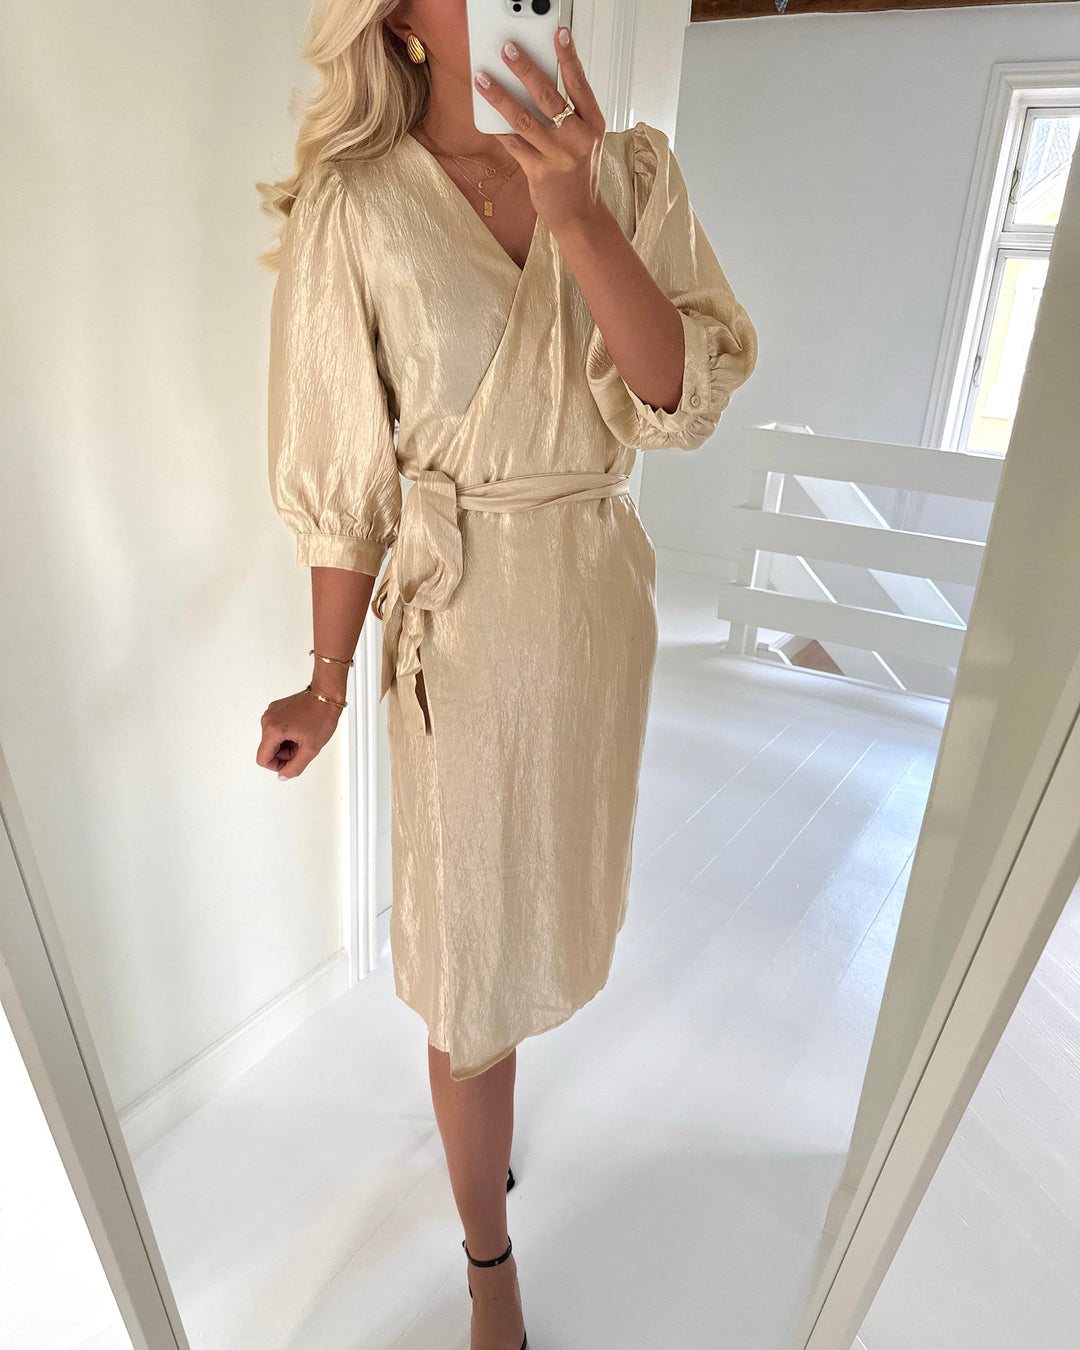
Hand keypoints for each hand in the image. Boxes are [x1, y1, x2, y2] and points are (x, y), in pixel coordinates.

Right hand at [257, 688, 342, 780]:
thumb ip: (295, 767)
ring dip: (287, 744)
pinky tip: (300, 729)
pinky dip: (287, 734)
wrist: (326, 695)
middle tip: (303, 745)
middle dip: (286, 753)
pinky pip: (276, 730)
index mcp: (272, 730)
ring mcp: (271, 713)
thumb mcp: (311, 749)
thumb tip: (282, 776)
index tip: (293, 761)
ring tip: (303, 736)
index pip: (263, 759)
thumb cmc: (321, 717)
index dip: (277, 766)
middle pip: (269, 750)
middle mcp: (267, 720)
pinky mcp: (276, 710)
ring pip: (273, 740)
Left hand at [473, 26, 606, 234]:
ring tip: (482, 79)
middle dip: (525, 69)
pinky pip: (513, 144)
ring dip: (500, 96)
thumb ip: (566, 114)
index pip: (579, 83)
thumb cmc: (578, 173)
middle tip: (507, 49)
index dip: (568, 56)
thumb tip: (533, 83)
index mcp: (592, 124)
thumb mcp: (582, 139)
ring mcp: (557, 156)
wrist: (580, 215)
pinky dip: (498, 128)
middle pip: (548, 96)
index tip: (558, 32)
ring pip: (523, 119)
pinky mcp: (538, 172)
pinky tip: (484, 114)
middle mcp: (577, 138)